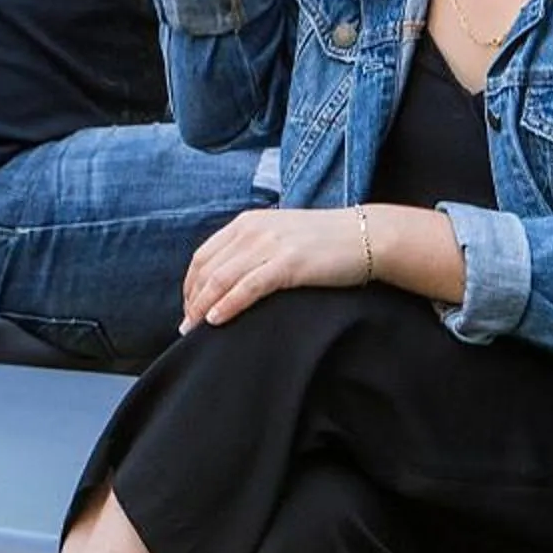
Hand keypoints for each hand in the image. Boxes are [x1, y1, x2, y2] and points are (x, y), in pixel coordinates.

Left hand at [181, 206, 370, 332]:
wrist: (366, 236)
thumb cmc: (325, 242)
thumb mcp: (280, 235)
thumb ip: (253, 249)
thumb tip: (229, 279)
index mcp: (247, 222)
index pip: (203, 256)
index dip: (190, 286)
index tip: (188, 308)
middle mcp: (253, 229)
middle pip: (207, 269)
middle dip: (191, 300)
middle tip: (186, 327)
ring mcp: (270, 244)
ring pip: (222, 278)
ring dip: (202, 306)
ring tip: (193, 330)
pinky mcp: (288, 263)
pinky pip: (248, 287)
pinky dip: (227, 304)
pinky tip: (216, 320)